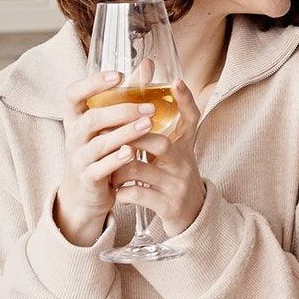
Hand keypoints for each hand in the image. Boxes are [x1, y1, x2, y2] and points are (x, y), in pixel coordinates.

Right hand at [53, 70, 160, 245]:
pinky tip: (132, 153)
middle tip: (149, 107)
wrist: (86, 190)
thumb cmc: (101, 147)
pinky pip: (100, 168)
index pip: (73, 94)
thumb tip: (148, 64)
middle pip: (91, 118)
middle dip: (121, 111)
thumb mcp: (108, 122)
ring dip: (125, 133)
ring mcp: (78, 157)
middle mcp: (73, 135)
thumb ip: (127, 94)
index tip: (119, 75)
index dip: (93, 83)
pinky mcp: (87, 178)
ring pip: (98, 143)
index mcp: (75, 117)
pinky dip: (115, 160)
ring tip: (147, 125)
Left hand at [111, 80, 205, 236]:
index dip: (186, 99)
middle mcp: (185, 164)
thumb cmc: (172, 178)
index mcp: (184, 147)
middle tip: (107, 136)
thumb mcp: (172, 153)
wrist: (190, 217)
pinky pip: (138, 195)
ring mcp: (177, 186)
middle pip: (160, 144)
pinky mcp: (169, 207)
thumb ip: (156, 131)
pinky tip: (116, 190)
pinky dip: (122, 192)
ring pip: (141, 170)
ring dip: (118, 168)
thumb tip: (140, 99)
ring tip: (108, 168)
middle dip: (130, 138)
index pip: (191, 118)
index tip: (175, 81)